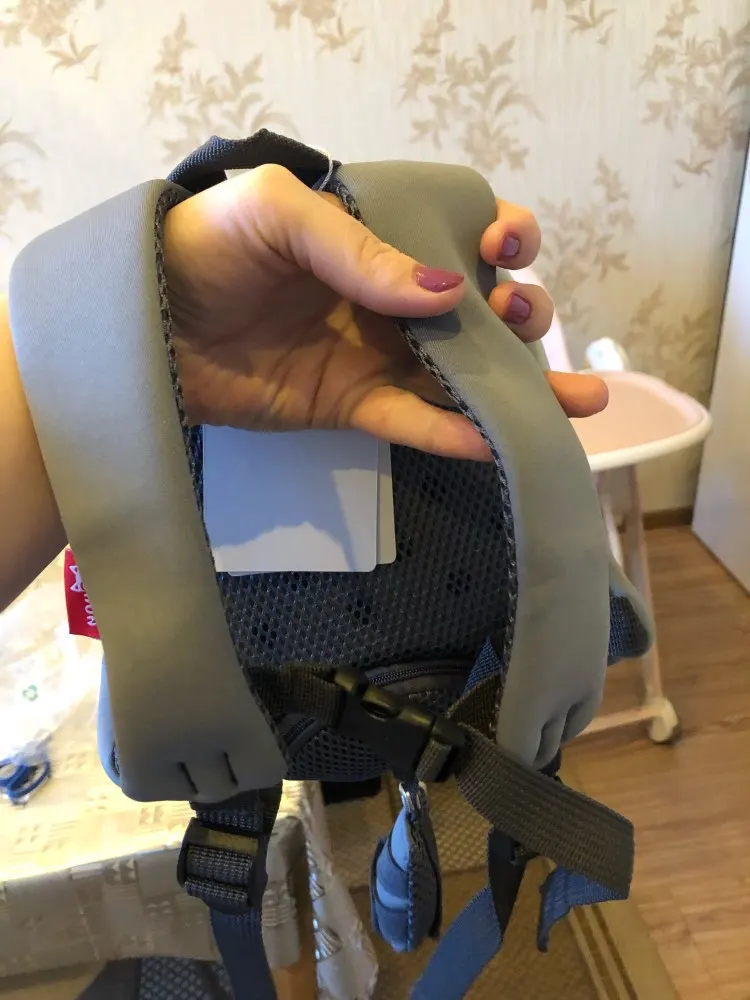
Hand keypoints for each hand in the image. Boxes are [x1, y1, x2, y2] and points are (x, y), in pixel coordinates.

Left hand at [164, 164, 606, 460]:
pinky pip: (415, 423)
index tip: (507, 246)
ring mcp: (377, 357)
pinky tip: (498, 442)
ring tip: (581, 402)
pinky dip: (455, 434)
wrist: (145, 326)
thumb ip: (361, 252)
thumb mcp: (279, 218)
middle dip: (522, 315)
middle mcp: (390, 299)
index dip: (503, 236)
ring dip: (523, 389)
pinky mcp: (352, 408)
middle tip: (518, 321)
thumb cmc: (205, 248)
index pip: (461, 233)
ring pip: (464, 375)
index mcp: (380, 239)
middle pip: (481, 310)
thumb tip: (446, 293)